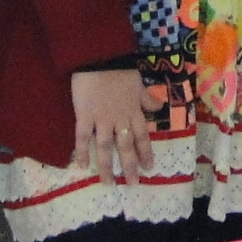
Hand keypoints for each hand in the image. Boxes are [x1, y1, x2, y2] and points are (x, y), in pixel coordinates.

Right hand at [71, 67, 152, 184]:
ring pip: (105, 147)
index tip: (149, 168)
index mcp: (133, 111)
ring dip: (107, 166)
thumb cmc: (119, 69)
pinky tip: (82, 165)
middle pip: (125, 146)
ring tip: (108, 183)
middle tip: (133, 184)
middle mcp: (119, 119)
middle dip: (130, 166)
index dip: (145, 152)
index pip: (142, 136)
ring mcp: (101, 119)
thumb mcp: (138, 84)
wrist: (99, 57)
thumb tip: (159, 106)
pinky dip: (82, 150)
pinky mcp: (84, 115)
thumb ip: (146, 98)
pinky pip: (82, 136)